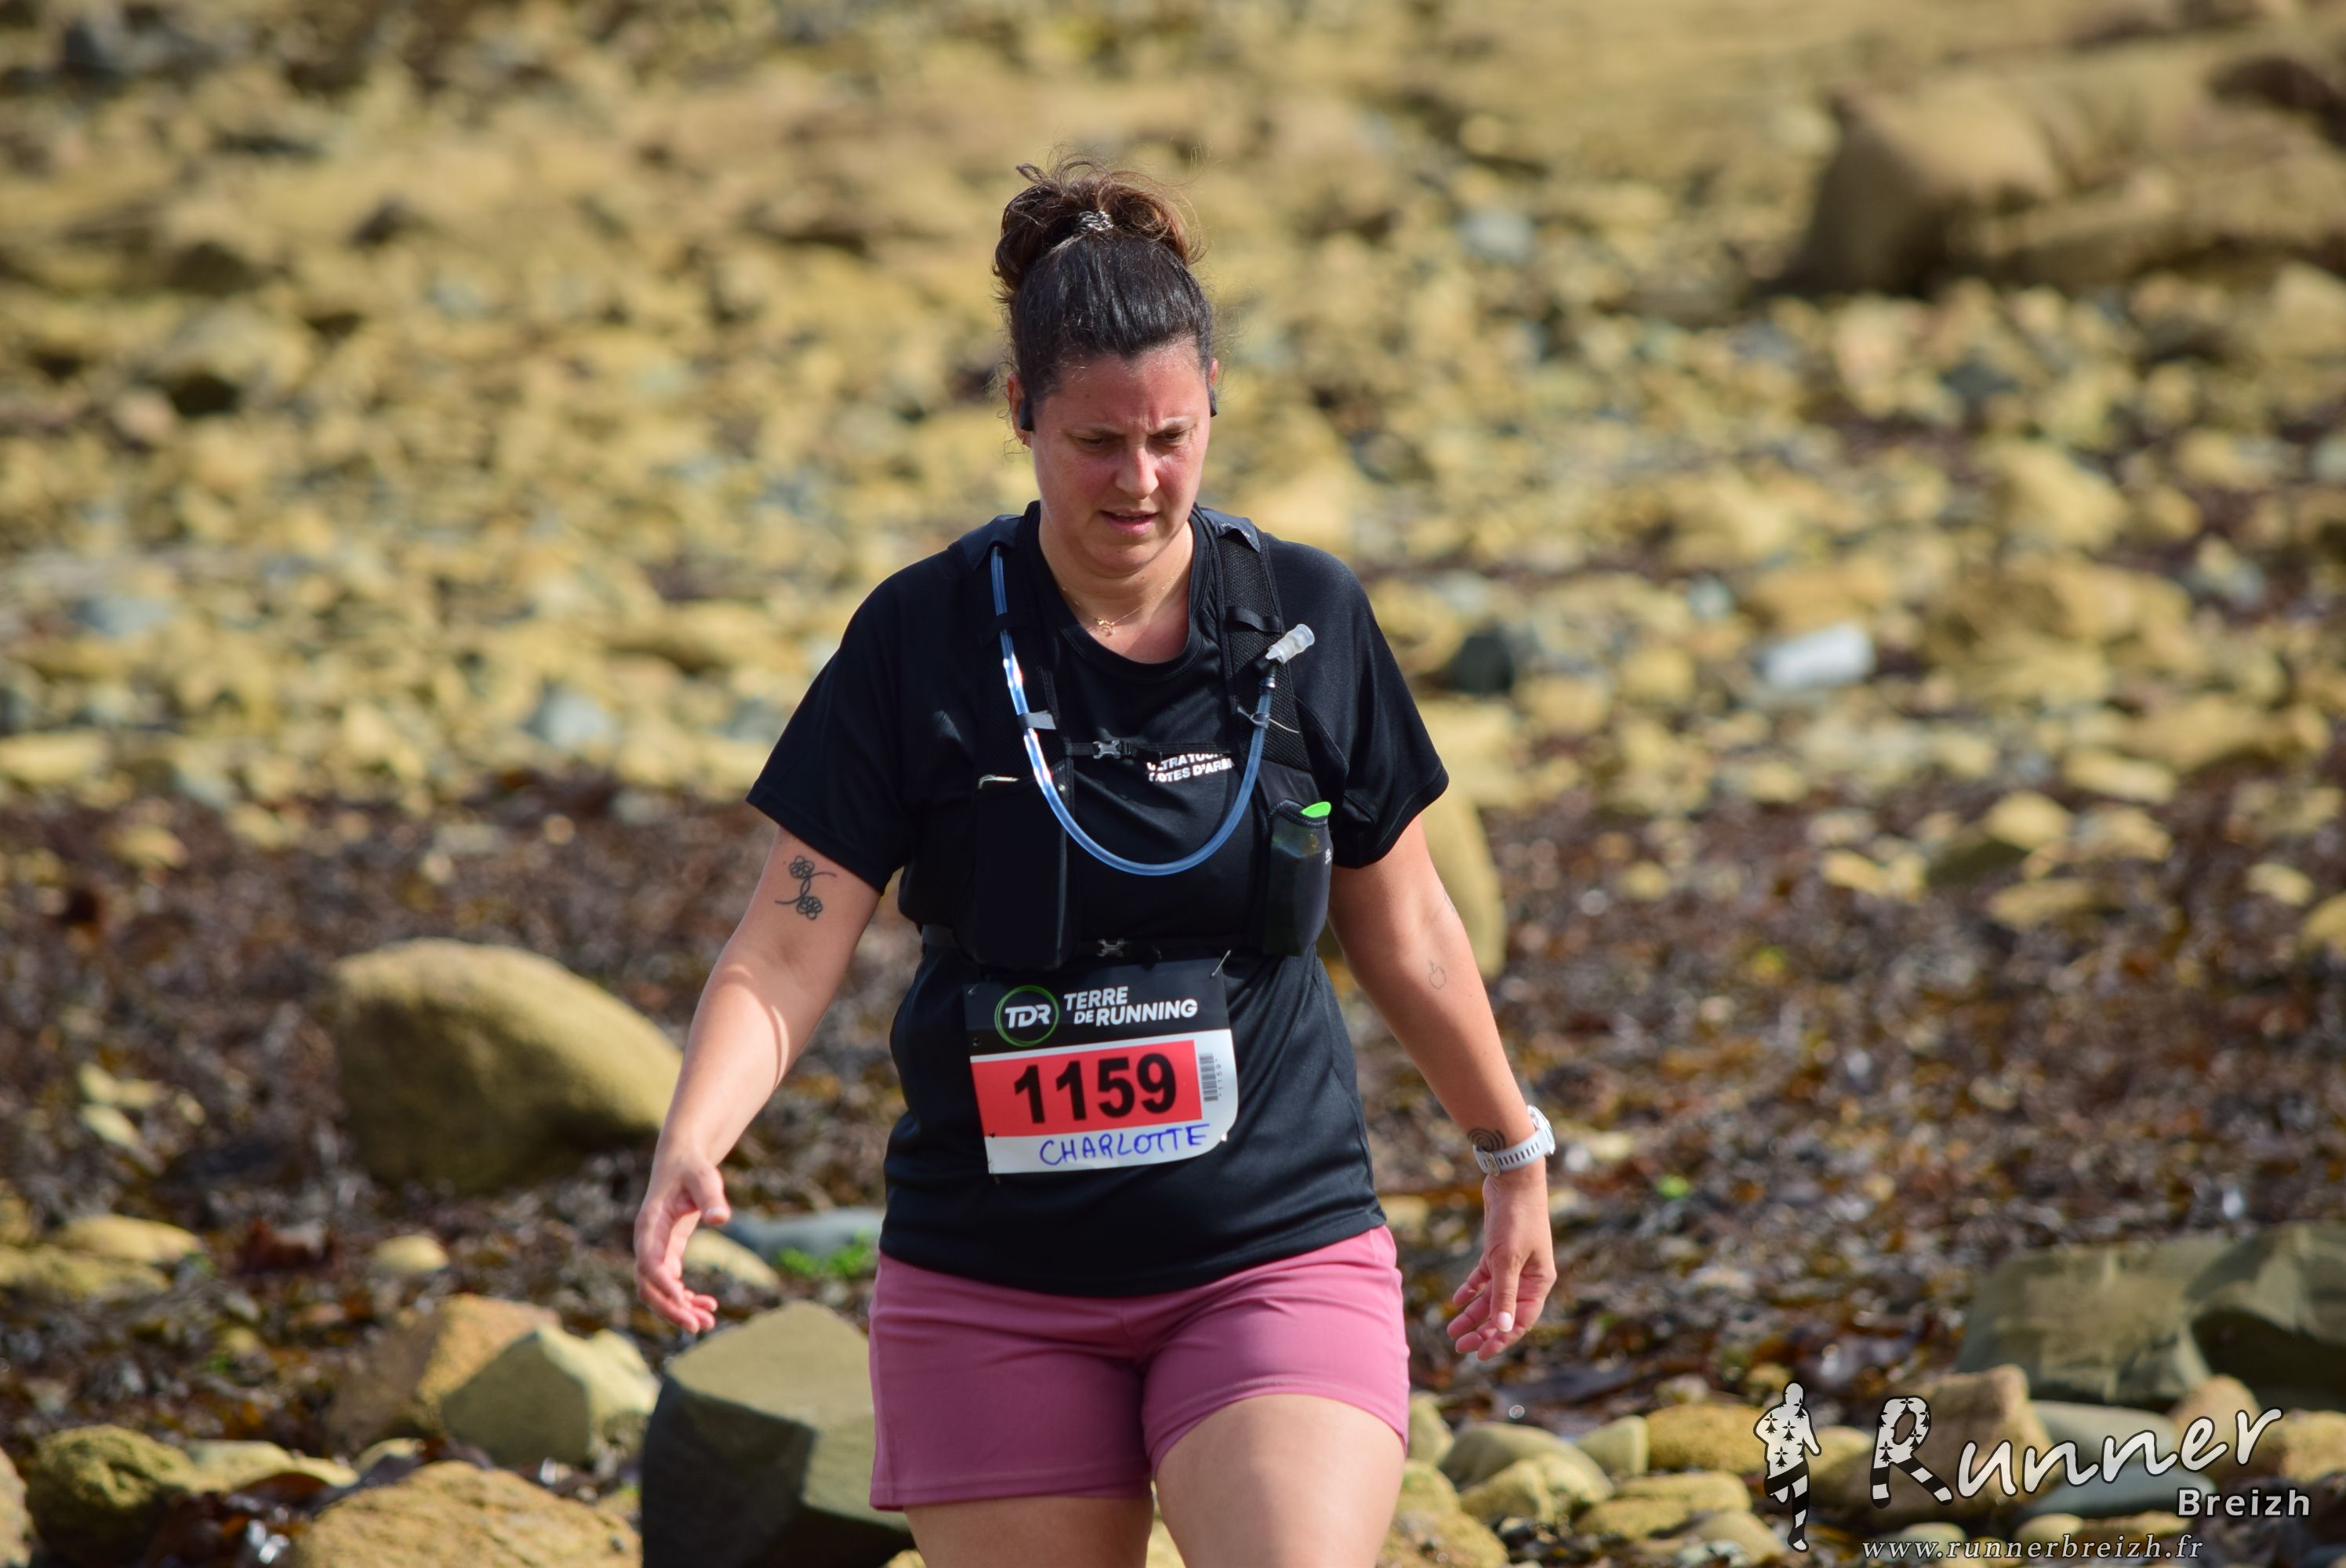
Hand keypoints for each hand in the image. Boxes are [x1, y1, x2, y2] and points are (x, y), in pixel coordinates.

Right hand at [634, 1150, 730, 1332]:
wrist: (682, 1162)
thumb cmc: (692, 1168)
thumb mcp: (704, 1178)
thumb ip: (711, 1198)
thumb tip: (722, 1219)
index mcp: (649, 1225)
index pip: (648, 1262)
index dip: (662, 1283)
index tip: (683, 1300)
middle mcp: (647, 1242)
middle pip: (648, 1286)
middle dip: (670, 1309)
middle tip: (698, 1326)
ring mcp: (656, 1251)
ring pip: (658, 1291)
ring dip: (679, 1310)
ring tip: (708, 1322)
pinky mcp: (668, 1254)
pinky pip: (670, 1285)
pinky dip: (686, 1298)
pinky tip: (709, 1305)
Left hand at [1446, 1163, 1556, 1361]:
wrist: (1512, 1179)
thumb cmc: (1516, 1219)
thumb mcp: (1508, 1260)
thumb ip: (1504, 1295)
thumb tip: (1503, 1330)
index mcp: (1540, 1283)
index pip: (1520, 1321)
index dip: (1501, 1340)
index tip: (1479, 1354)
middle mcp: (1528, 1277)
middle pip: (1504, 1312)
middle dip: (1482, 1330)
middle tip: (1459, 1345)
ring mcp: (1513, 1264)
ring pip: (1491, 1297)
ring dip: (1472, 1313)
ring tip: (1451, 1329)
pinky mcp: (1497, 1251)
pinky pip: (1484, 1278)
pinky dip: (1470, 1289)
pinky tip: (1455, 1301)